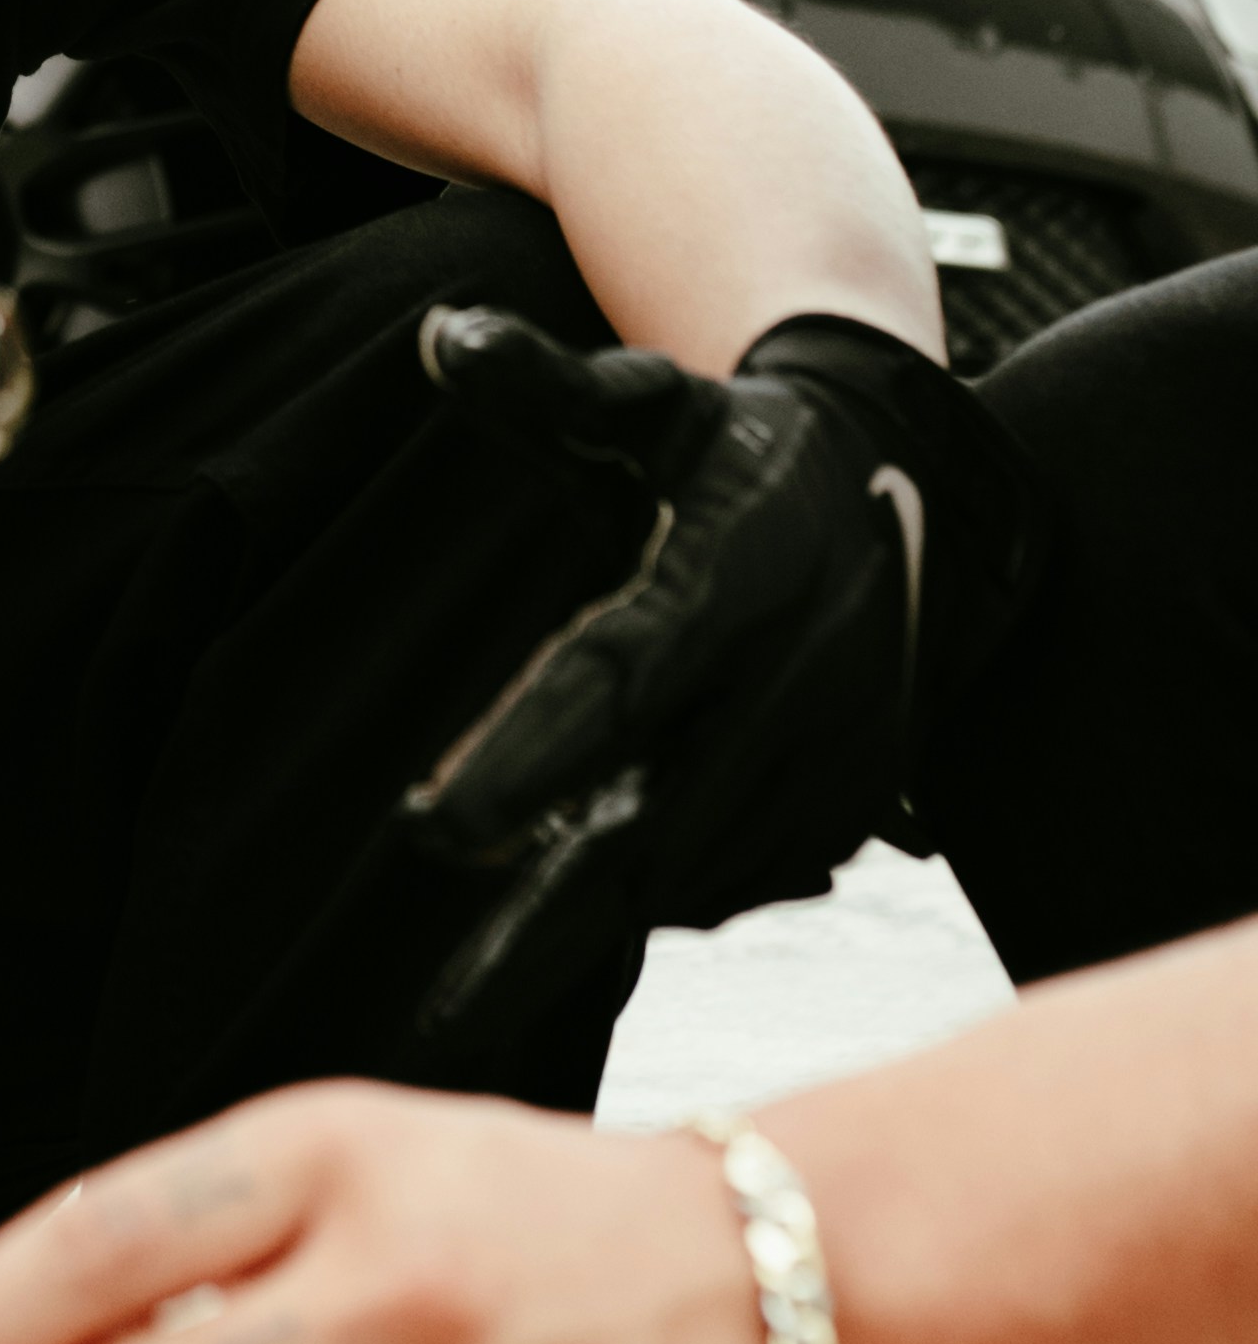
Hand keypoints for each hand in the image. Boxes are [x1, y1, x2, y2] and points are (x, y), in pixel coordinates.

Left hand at [312, 304, 1035, 1066]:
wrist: (912, 487)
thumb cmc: (745, 446)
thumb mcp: (650, 404)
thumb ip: (542, 386)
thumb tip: (439, 339)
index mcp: (733, 575)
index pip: (615, 679)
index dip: (527, 757)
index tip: (432, 827)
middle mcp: (793, 679)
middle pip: (651, 824)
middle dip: (546, 920)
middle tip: (441, 1004)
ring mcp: (831, 757)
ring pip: (696, 873)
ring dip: (592, 929)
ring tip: (480, 986)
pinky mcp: (851, 809)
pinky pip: (742, 882)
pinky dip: (664, 903)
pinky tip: (582, 924)